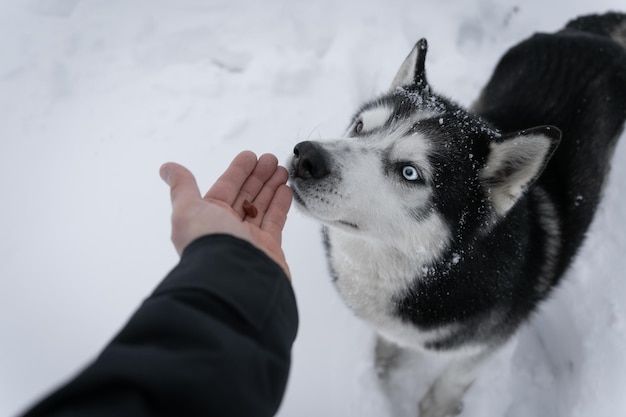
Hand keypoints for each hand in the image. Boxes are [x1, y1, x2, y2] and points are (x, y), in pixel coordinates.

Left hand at [160, 151, 292, 278]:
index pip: (225, 187)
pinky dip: (280, 204)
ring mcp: (248, 238)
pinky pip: (275, 221)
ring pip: (261, 206)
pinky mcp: (268, 248)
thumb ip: (182, 187)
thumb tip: (166, 168)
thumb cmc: (208, 244)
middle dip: (258, 176)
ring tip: (283, 170)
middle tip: (272, 159)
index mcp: (206, 218)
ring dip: (271, 186)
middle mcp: (226, 228)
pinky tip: (286, 189)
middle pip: (245, 195)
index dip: (238, 171)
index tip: (251, 156)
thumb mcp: (187, 209)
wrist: (233, 280)